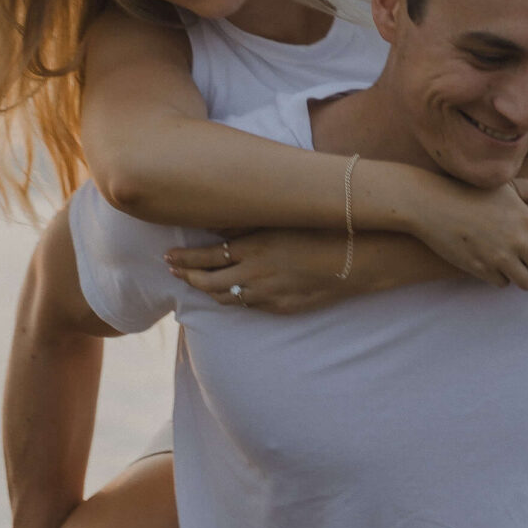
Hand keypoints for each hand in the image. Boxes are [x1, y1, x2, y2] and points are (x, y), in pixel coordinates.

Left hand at [166, 229, 362, 314]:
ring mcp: (269, 295)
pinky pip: (249, 306)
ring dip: (207, 291)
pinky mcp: (283, 308)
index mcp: (252, 248)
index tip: (168, 256)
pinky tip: (229, 293)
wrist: (359, 257)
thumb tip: (216, 224)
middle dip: (187, 276)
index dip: (183, 259)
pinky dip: (233, 299)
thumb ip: (246, 224)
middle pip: (208, 282)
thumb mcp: (280, 218)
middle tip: (173, 270)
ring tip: (194, 283)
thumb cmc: (323, 227)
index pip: (204, 257)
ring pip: (226, 299)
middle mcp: (255, 275)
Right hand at [409, 175, 527, 290]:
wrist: (431, 203)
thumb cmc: (471, 191)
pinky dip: (502, 277)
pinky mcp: (480, 269)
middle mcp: (517, 241)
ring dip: (525, 276)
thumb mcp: (508, 186)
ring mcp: (498, 257)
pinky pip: (502, 284)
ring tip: (518, 266)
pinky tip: (496, 265)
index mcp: (527, 219)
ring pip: (527, 283)